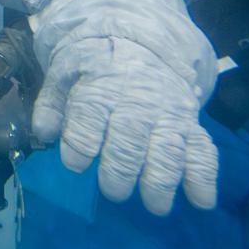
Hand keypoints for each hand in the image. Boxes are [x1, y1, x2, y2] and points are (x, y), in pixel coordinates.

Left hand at [31, 37, 217, 215]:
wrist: (141, 42)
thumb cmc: (95, 65)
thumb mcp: (64, 72)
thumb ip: (51, 104)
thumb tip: (44, 133)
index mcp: (102, 87)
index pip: (89, 118)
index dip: (80, 145)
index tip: (75, 165)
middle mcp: (138, 101)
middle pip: (130, 140)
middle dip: (121, 171)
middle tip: (114, 192)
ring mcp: (169, 113)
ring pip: (168, 149)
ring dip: (163, 180)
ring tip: (155, 207)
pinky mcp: (191, 123)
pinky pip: (203, 150)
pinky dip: (204, 176)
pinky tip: (202, 202)